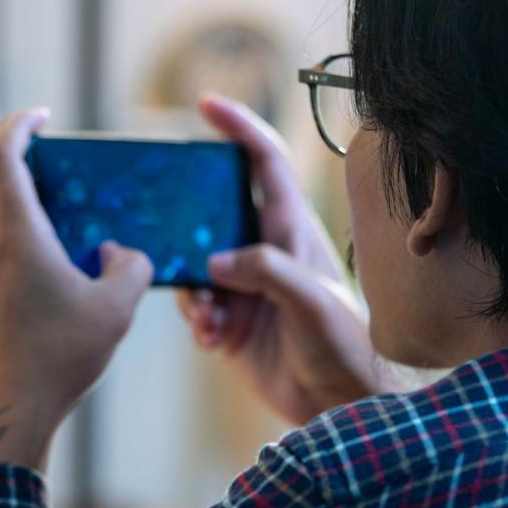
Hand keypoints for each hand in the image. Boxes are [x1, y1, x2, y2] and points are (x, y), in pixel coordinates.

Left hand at [0, 109, 152, 477]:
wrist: (3, 418)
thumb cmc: (56, 359)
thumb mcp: (115, 308)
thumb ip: (129, 265)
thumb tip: (115, 253)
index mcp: (15, 234)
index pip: (0, 155)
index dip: (18, 124)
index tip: (41, 116)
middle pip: (18, 201)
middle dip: (58, 205)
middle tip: (93, 224)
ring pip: (14, 238)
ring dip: (49, 244)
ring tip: (85, 280)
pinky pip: (4, 266)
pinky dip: (34, 269)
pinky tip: (61, 308)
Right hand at [176, 94, 387, 424]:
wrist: (339, 404)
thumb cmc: (344, 345)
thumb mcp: (311, 303)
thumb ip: (266, 272)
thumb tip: (214, 262)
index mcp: (290, 229)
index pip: (264, 163)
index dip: (239, 127)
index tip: (206, 103)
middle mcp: (264, 247)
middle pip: (213, 209)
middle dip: (186, 219)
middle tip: (164, 224)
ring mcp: (244, 283)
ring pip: (194, 263)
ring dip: (192, 290)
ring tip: (210, 320)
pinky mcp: (231, 317)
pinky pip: (195, 304)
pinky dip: (196, 320)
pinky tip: (213, 341)